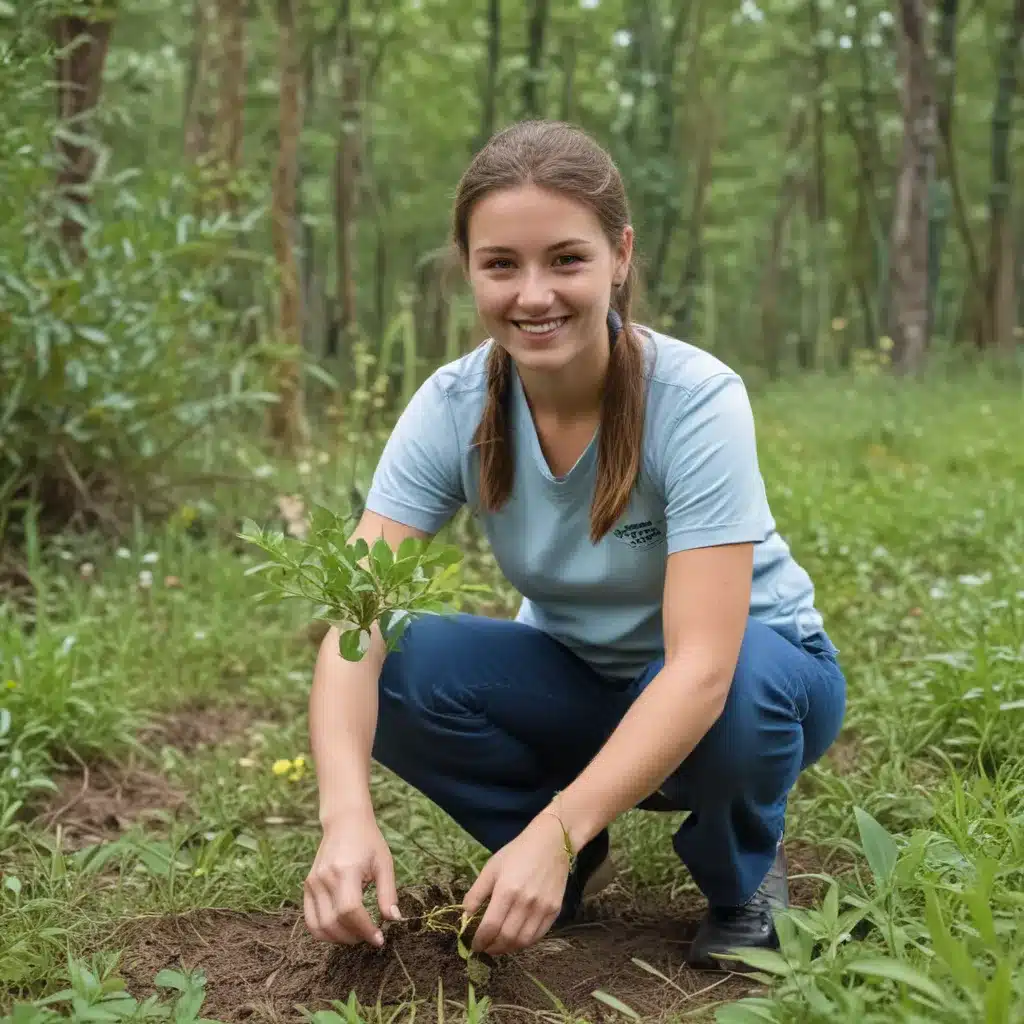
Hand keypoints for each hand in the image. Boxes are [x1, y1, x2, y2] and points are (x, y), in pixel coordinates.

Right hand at [304, 809, 400, 945]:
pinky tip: (341, 930)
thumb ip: (388, 893)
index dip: (365, 930)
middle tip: (370, 936)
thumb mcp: (384, 863)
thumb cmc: (368, 841)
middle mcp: (324, 878)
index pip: (351, 911)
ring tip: (357, 935)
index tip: (379, 939)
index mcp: (345, 871)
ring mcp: (312, 883)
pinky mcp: (307, 886)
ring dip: (339, 939)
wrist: (345, 822)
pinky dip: (324, 932)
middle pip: (334, 922)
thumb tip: (394, 920)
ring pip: (319, 926)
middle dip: (354, 937)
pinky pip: (310, 920)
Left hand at [462, 813, 570, 955]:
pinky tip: (516, 940)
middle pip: (506, 937)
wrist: (551, 842)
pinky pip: (538, 936)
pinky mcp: (555, 910)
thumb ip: (476, 892)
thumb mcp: (491, 867)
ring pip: (522, 941)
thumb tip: (465, 915)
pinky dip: (525, 943)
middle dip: (492, 948)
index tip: (474, 945)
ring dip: (507, 949)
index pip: (491, 926)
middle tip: (484, 948)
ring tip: (498, 947)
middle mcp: (526, 902)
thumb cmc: (517, 852)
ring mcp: (542, 908)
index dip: (480, 940)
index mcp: (506, 890)